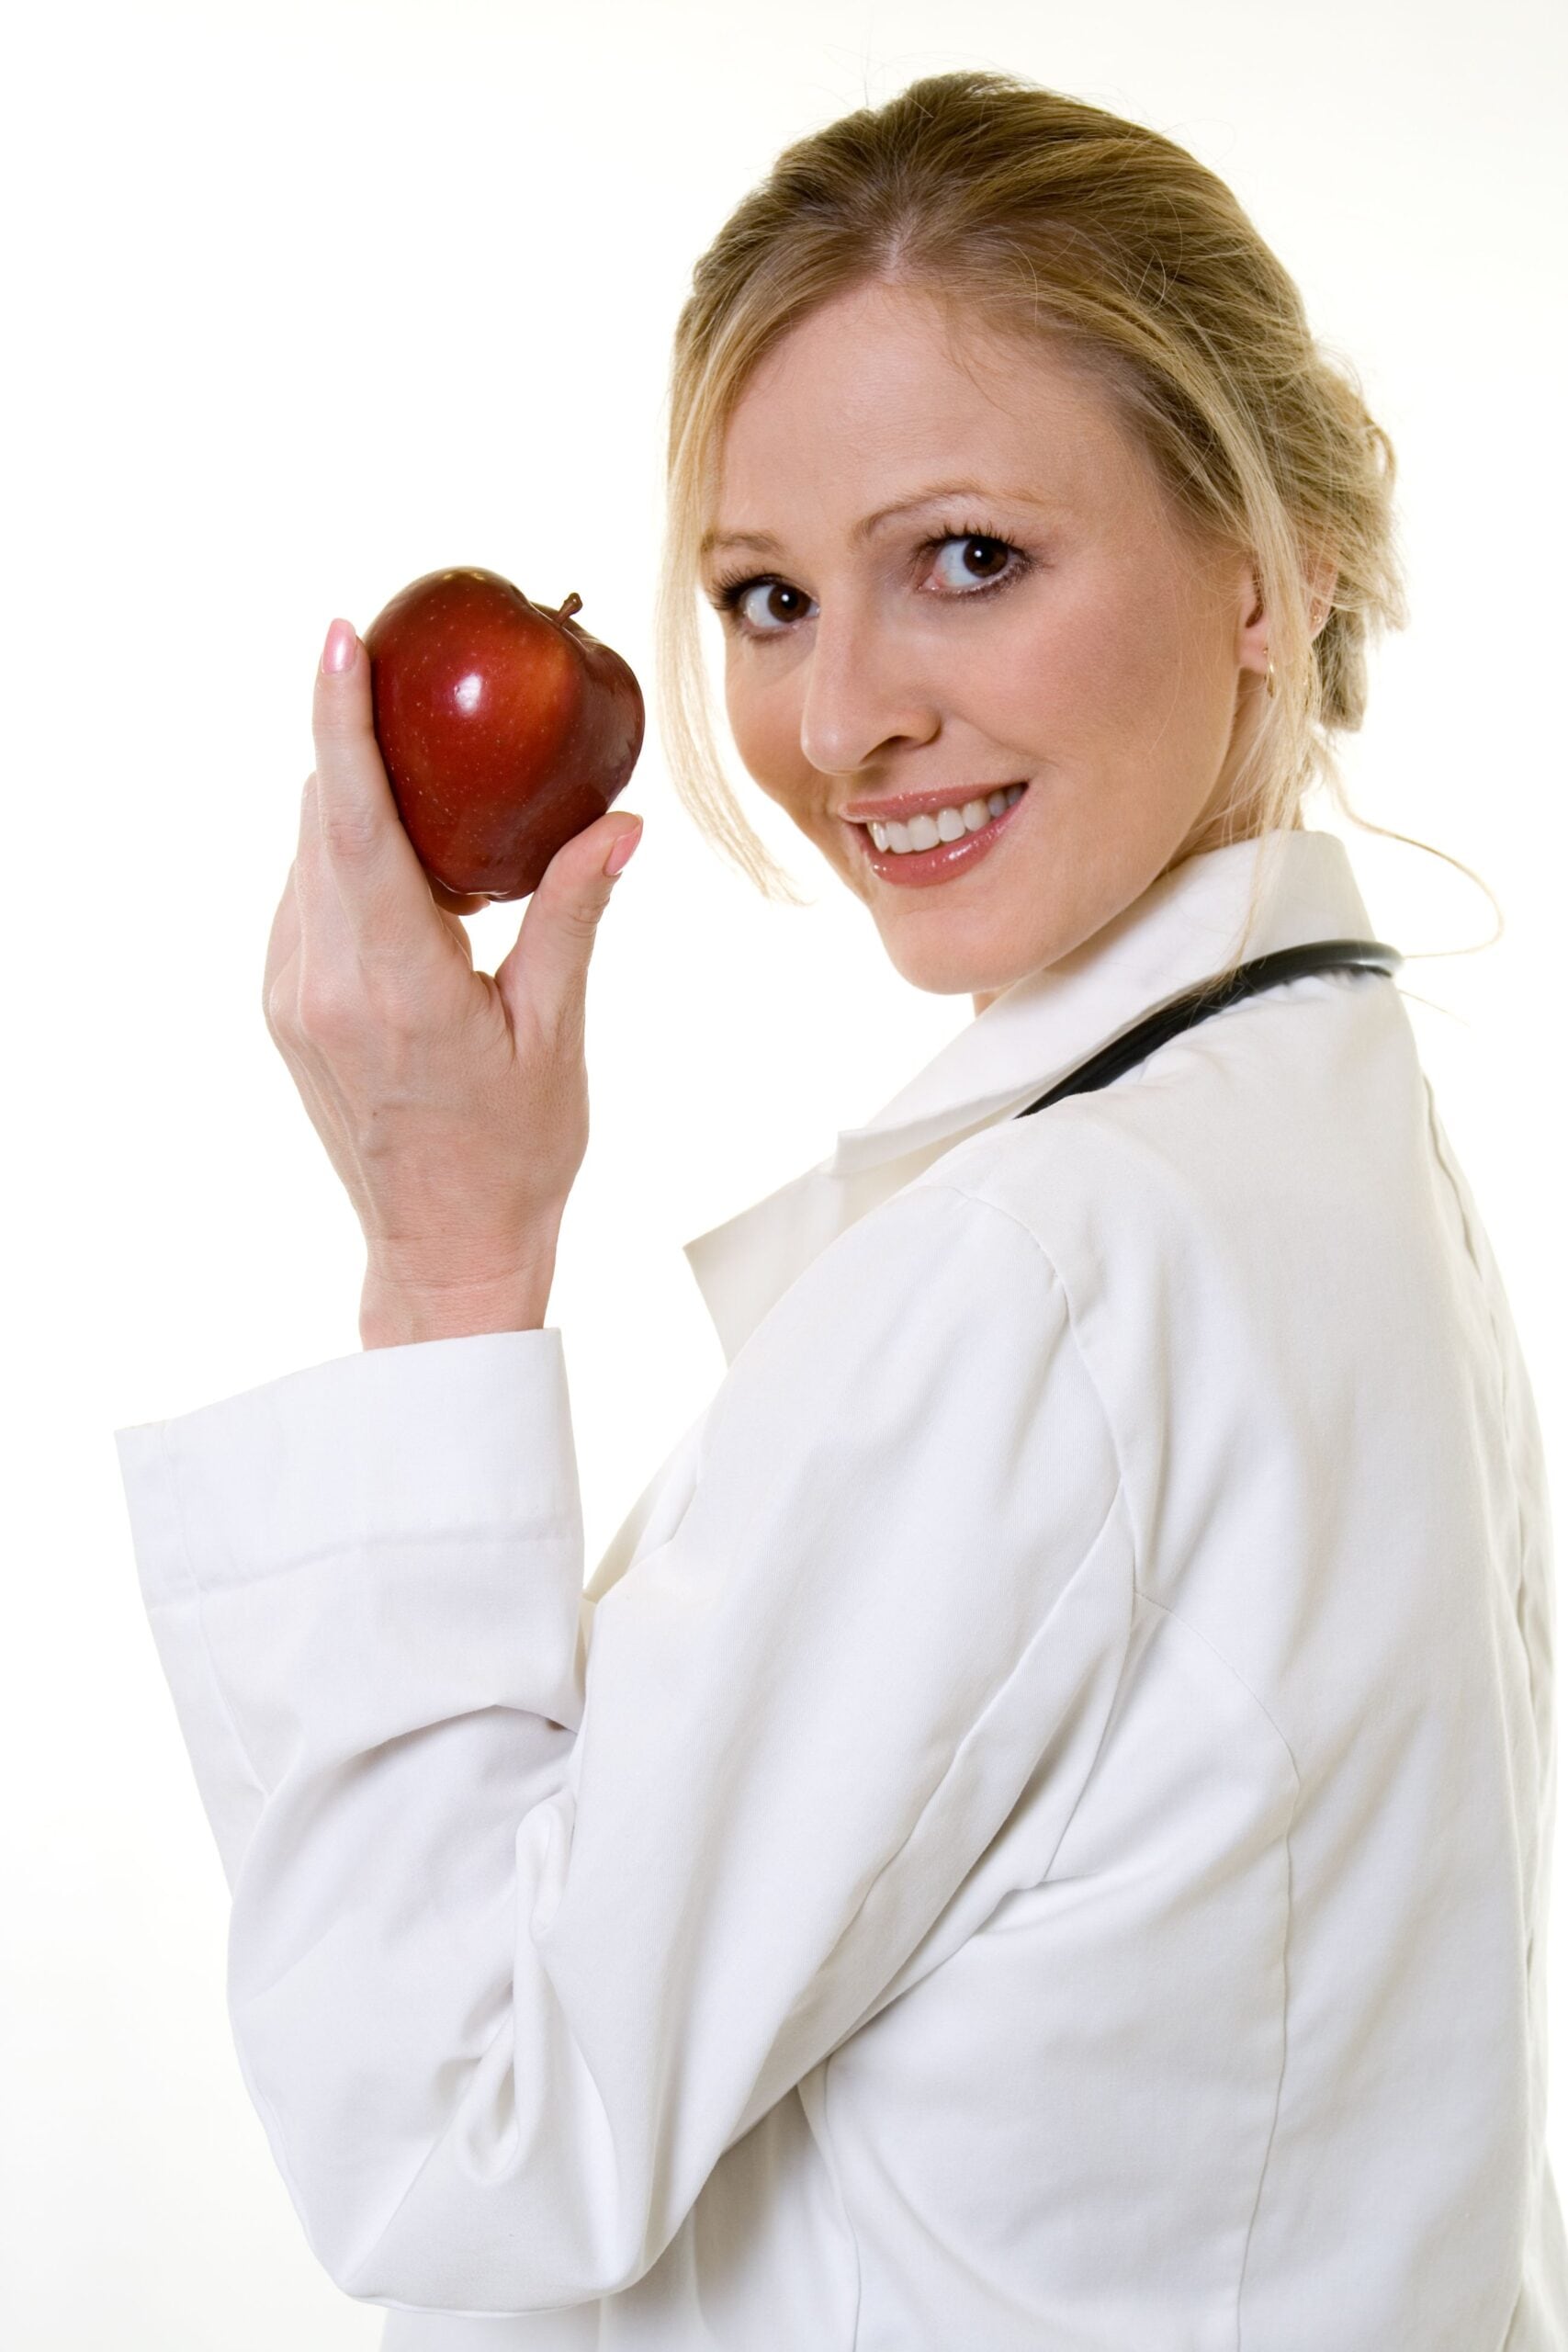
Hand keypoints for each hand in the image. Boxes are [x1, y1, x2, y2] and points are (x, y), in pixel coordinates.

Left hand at [262, 618, 643, 1344]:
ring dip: (352, 804)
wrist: (443, 1250)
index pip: (355, 823)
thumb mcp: (556, 1030)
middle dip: (353, 739)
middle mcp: (324, 980)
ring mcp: (292, 995)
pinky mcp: (285, 1009)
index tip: (336, 639)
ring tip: (418, 761)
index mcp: (397, 983)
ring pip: (307, 859)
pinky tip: (403, 860)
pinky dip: (346, 861)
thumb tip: (618, 822)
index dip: (341, 722)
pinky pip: (305, 902)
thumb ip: (572, 913)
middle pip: (321, 822)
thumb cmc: (515, 1154)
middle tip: (398, 667)